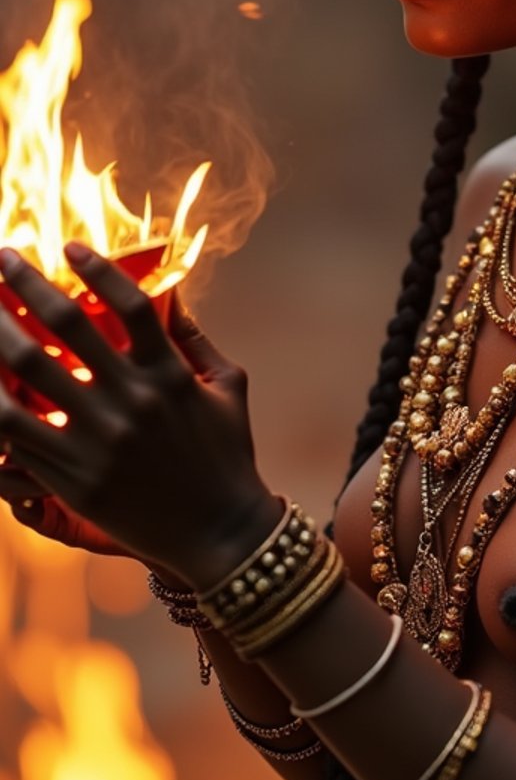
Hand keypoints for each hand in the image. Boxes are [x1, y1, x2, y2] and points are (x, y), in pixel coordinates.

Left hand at [0, 244, 277, 586]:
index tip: (69, 246)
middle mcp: (131, 402)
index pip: (129, 303)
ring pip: (28, 376)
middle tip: (3, 257)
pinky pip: (18, 435)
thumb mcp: (227, 388)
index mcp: (170, 374)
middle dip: (27, 284)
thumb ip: (196, 340)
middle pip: (66, 326)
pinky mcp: (74, 479)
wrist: (220, 534)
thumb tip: (171, 296)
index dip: (97, 268)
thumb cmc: (229, 455)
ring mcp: (99, 441)